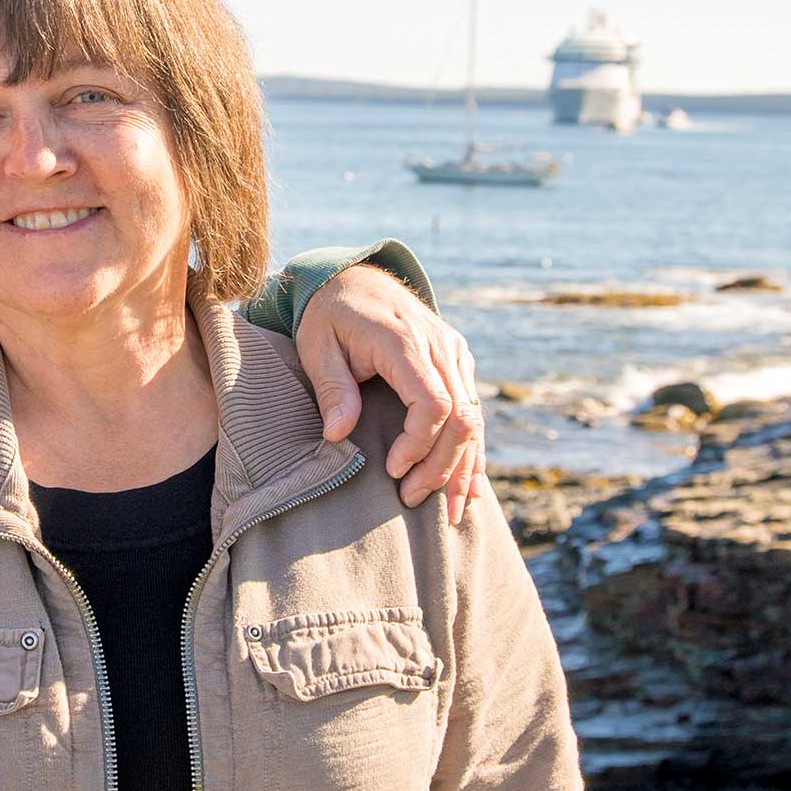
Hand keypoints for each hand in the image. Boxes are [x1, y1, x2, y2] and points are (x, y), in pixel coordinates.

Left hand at [295, 265, 485, 523]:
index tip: (392, 469)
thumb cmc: (330, 315)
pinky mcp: (458, 361)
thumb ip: (332, 388)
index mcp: (405, 342)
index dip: (419, 444)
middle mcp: (440, 346)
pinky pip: (473, 410)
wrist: (355, 277)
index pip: (433, 403)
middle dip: (441, 466)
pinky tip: (472, 487)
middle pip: (461, 417)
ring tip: (450, 513)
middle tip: (411, 498)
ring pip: (474, 417)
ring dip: (463, 467)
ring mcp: (454, 353)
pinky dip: (473, 449)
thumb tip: (338, 434)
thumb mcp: (317, 345)